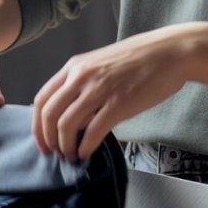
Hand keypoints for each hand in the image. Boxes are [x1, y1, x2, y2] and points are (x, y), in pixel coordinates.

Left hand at [32, 26, 192, 160]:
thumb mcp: (102, 64)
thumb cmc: (141, 57)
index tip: (43, 141)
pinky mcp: (118, 103)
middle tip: (55, 154)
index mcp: (75, 66)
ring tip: (72, 155)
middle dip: (48, 140)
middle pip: (48, 115)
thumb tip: (75, 115)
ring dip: (65, 147)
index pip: (42, 99)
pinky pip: (92, 132)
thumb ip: (84, 85)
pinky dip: (85, 147)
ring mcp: (99, 89)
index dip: (37, 126)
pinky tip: (87, 153)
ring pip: (66, 125)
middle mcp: (82, 76)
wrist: (170, 51)